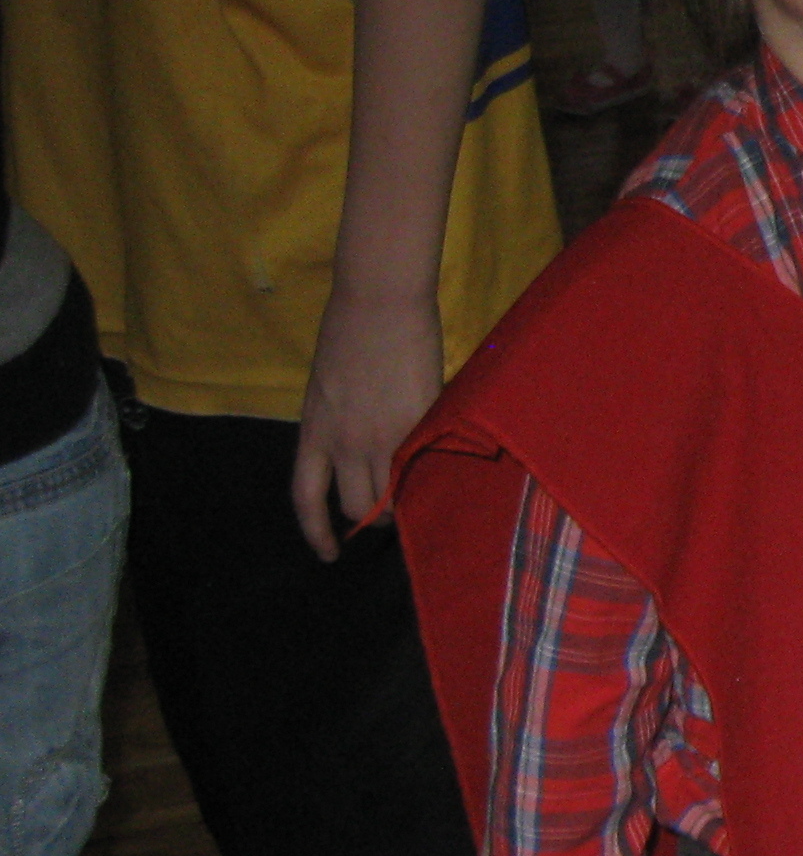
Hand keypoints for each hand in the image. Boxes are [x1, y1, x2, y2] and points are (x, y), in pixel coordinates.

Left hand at [292, 285, 441, 556]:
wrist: (378, 303)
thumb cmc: (348, 333)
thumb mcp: (327, 389)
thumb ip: (339, 426)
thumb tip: (362, 454)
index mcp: (314, 431)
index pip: (307, 498)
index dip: (317, 532)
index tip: (330, 553)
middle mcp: (345, 442)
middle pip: (358, 506)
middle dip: (374, 518)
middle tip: (390, 511)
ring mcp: (384, 435)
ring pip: (395, 495)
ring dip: (406, 501)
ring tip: (419, 490)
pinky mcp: (420, 423)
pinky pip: (427, 464)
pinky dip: (434, 470)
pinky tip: (443, 463)